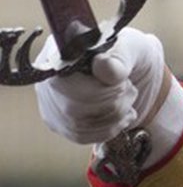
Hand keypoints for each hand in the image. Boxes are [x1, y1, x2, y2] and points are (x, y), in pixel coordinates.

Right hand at [33, 28, 176, 146]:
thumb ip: (118, 59)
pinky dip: (108, 130)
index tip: (124, 83)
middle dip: (113, 104)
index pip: (68, 84)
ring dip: (114, 118)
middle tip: (129, 90)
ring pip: (78, 127)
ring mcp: (50, 102)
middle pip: (72, 109)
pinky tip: (122, 116)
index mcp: (60, 55)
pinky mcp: (59, 121)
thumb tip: (102, 67)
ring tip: (127, 100)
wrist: (132, 68)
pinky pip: (80, 136)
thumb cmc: (128, 54)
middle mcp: (47, 79)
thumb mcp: (131, 49)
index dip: (102, 91)